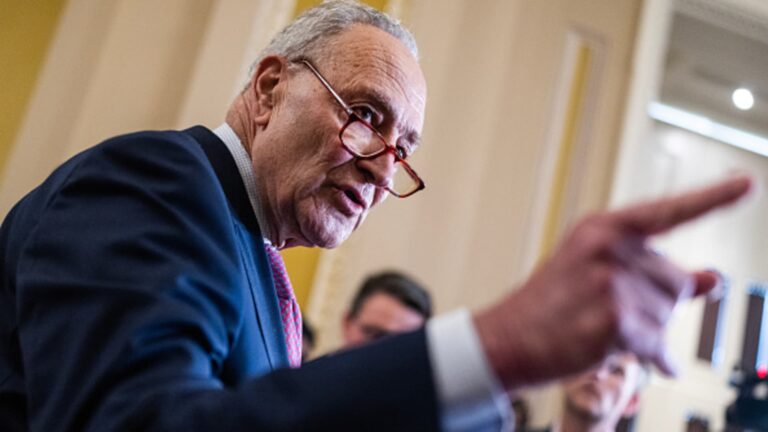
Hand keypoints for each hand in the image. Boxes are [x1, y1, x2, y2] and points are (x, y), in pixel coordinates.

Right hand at [474, 175, 751, 388]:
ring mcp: (611, 284)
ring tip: (609, 331)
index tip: (745, 184)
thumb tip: (714, 278)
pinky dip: (658, 358)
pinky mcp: (614, 321)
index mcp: (601, 229)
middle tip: (618, 312)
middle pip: (677, 280)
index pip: (666, 212)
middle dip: (660, 303)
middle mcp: (608, 249)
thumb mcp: (595, 272)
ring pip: (669, 315)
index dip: (711, 198)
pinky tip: (654, 361)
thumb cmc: (550, 304)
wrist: (508, 338)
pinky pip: (659, 345)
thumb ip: (653, 270)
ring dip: (650, 332)